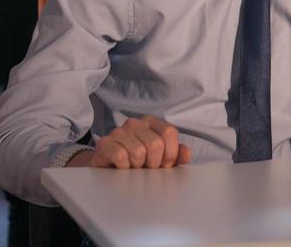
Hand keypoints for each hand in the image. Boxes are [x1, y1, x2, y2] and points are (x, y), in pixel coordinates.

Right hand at [77, 115, 191, 168]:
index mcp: (151, 123)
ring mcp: (119, 132)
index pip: (169, 132)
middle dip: (154, 164)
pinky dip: (124, 167)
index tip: (164, 165)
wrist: (107, 168)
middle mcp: (135, 123)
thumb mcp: (159, 159)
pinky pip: (121, 156)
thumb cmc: (136, 162)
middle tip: (147, 168)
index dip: (170, 153)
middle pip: (156, 144)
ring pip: (139, 152)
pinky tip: (121, 167)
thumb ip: (176, 155)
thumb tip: (186, 153)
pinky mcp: (105, 143)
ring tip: (133, 167)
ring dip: (137, 167)